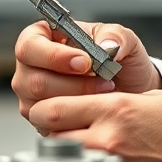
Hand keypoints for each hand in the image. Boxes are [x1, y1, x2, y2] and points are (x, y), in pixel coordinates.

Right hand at [12, 20, 159, 119]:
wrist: (132, 93)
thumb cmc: (121, 63)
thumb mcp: (123, 40)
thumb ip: (115, 35)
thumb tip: (106, 45)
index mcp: (41, 37)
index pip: (29, 46)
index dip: (54, 56)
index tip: (83, 62)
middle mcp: (31, 67)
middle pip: (33, 80)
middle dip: (74, 84)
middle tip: (101, 80)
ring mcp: (33, 96)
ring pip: (42, 106)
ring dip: (78, 101)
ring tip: (102, 91)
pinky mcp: (42, 121)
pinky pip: (51, 126)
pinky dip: (76, 119)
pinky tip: (93, 109)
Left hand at [28, 90, 161, 161]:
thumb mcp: (149, 98)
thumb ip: (111, 101)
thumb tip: (85, 104)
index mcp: (115, 110)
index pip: (53, 109)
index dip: (45, 109)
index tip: (48, 110)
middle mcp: (109, 141)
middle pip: (51, 138)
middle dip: (52, 133)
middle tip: (62, 130)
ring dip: (66, 158)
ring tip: (79, 151)